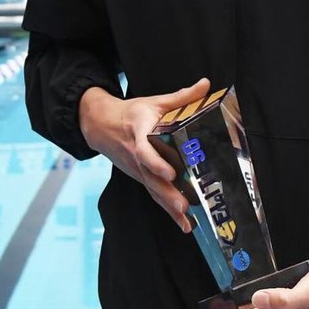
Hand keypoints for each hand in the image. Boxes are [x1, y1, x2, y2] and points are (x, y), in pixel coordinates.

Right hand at [78, 77, 210, 233]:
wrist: (102, 125)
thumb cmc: (132, 113)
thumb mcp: (155, 102)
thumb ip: (182, 96)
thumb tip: (206, 84)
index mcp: (140, 133)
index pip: (145, 151)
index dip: (156, 163)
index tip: (171, 172)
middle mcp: (137, 156)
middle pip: (151, 178)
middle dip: (167, 194)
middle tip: (184, 206)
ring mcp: (138, 170)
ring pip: (153, 190)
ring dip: (168, 206)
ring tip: (185, 219)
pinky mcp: (141, 178)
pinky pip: (154, 195)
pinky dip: (167, 211)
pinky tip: (183, 224)